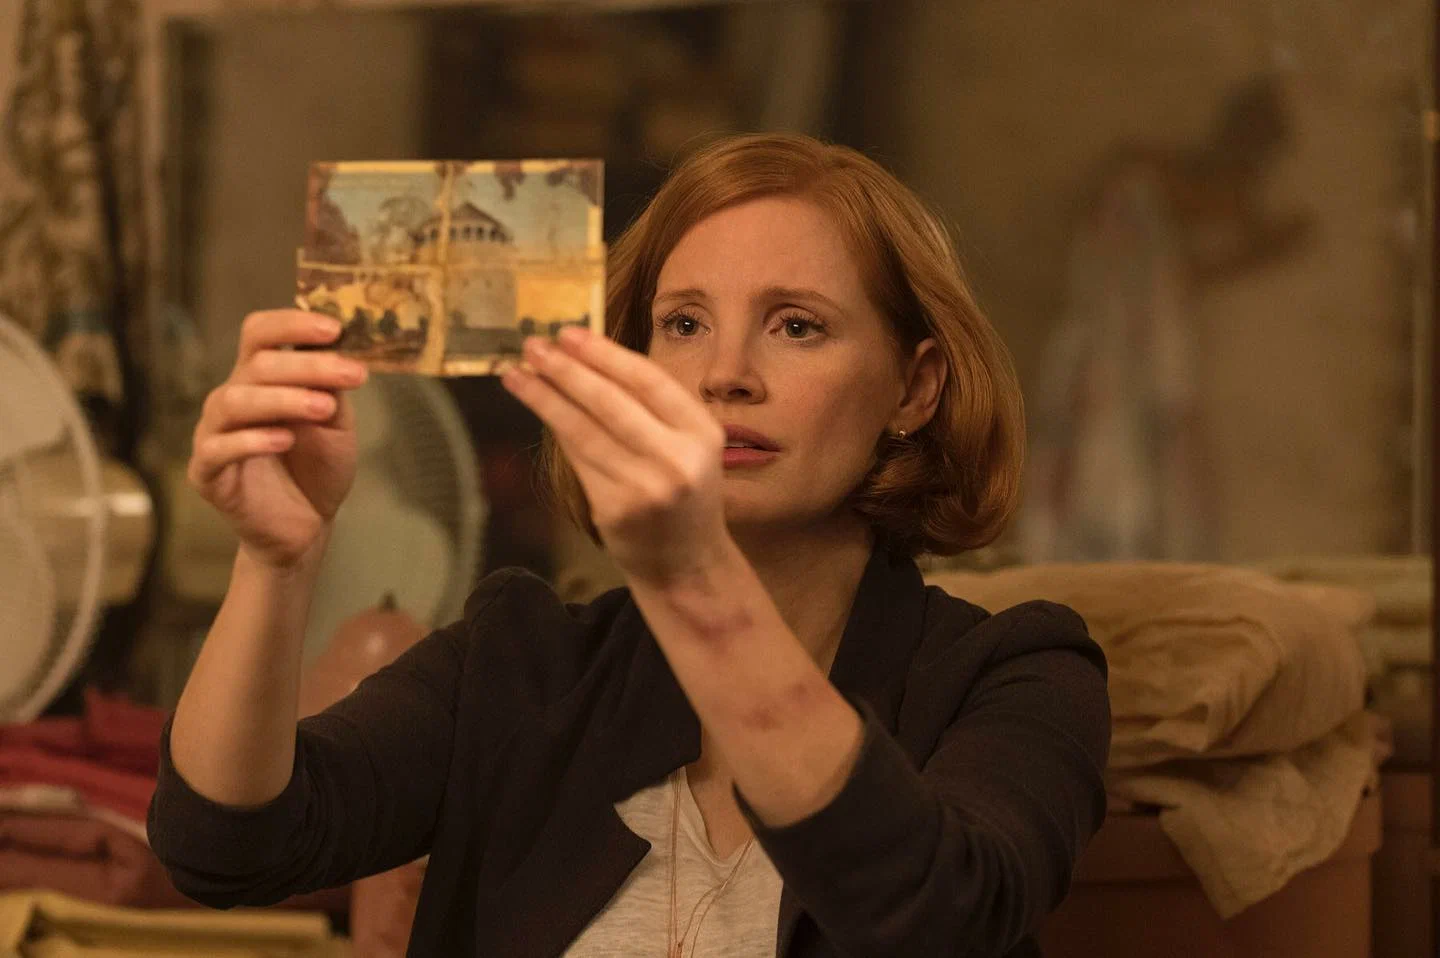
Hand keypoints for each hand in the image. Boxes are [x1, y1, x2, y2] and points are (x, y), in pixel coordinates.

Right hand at [187, 310, 368, 570]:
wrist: (307, 525)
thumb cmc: (317, 467)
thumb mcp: (336, 423)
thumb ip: (333, 388)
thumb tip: (342, 347)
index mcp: (261, 378)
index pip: (260, 333)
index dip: (292, 323)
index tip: (335, 328)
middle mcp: (233, 398)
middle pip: (256, 364)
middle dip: (307, 366)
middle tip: (352, 375)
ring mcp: (214, 434)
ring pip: (232, 400)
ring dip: (282, 399)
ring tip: (323, 408)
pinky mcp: (207, 473)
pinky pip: (217, 448)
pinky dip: (251, 440)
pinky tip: (284, 439)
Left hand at [501, 328, 728, 584]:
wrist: (687, 563)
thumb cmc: (682, 492)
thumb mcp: (688, 444)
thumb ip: (651, 407)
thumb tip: (588, 358)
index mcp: (702, 432)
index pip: (648, 380)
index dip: (604, 354)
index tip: (569, 333)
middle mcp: (677, 459)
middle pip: (610, 402)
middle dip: (566, 369)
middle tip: (534, 345)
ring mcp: (645, 487)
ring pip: (584, 430)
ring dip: (545, 397)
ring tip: (517, 374)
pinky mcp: (615, 509)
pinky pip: (578, 460)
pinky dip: (555, 429)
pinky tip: (536, 407)